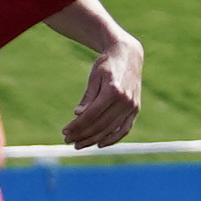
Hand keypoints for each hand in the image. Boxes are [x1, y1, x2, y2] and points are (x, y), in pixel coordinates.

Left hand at [63, 36, 145, 150]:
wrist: (128, 56)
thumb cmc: (107, 64)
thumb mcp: (94, 76)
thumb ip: (88, 97)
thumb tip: (77, 115)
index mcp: (113, 90)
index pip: (91, 115)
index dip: (77, 126)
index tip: (65, 131)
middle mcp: (125, 100)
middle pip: (101, 125)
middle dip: (83, 135)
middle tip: (69, 141)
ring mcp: (132, 106)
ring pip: (111, 130)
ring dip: (94, 140)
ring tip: (80, 145)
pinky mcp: (136, 109)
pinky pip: (124, 129)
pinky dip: (113, 138)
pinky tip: (100, 144)